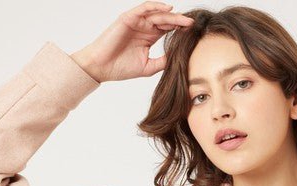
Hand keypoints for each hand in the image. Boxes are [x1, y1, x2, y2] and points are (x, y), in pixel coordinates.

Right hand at [70, 2, 193, 82]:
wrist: (102, 68)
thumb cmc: (121, 68)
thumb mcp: (149, 66)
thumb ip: (163, 60)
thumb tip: (179, 58)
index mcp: (149, 37)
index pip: (168, 30)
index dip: (180, 30)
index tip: (194, 34)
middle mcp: (144, 27)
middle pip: (165, 20)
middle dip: (179, 22)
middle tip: (193, 24)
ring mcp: (136, 21)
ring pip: (157, 14)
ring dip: (171, 15)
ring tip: (184, 19)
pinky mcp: (128, 17)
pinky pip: (144, 8)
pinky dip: (156, 6)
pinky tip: (168, 9)